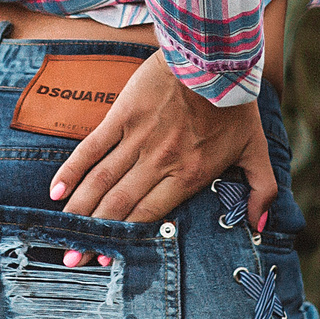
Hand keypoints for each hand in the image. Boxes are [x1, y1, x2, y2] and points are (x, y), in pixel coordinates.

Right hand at [50, 50, 274, 260]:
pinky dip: (74, 169)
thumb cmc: (236, 106)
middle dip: (95, 236)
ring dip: (80, 210)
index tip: (107, 261)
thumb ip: (262, 190)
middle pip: (119, 206)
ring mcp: (138, 138)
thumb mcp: (257, 150)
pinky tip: (57, 191)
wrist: (215, 58)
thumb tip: (261, 227)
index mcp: (188, 176)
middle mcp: (159, 162)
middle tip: (74, 258)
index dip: (125, 240)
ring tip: (63, 233)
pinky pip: (93, 147)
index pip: (149, 215)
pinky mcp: (123, 115)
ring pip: (102, 181)